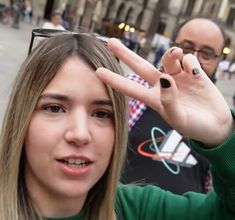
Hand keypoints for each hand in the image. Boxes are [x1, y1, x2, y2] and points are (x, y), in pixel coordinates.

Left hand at [96, 39, 233, 145]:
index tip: (98, 71)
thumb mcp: (180, 119)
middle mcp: (163, 85)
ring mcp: (177, 77)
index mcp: (155, 99)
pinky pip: (187, 59)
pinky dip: (189, 62)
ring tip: (178, 58)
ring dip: (172, 54)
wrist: (216, 125)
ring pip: (168, 58)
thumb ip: (170, 102)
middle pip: (140, 66)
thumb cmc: (195, 127)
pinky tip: (194, 73)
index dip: (114, 80)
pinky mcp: (193, 72)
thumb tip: (165, 79)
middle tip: (111, 42)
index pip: (130, 88)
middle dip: (126, 55)